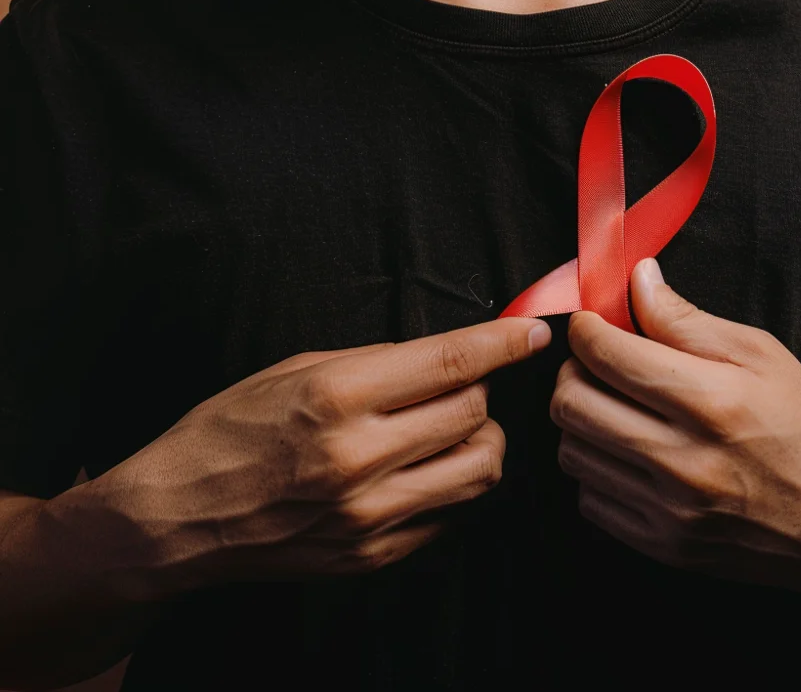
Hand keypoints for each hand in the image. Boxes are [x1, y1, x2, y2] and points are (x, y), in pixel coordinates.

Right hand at [95, 316, 551, 593]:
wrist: (179, 516)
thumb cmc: (231, 428)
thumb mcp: (298, 369)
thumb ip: (379, 363)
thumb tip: (449, 357)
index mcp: (338, 396)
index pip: (451, 362)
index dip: (504, 342)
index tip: (533, 331)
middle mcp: (359, 458)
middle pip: (474, 413)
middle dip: (481, 388)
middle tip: (459, 382)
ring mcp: (369, 515)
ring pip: (481, 469)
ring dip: (481, 438)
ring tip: (451, 428)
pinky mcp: (373, 556)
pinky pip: (450, 514)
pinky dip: (451, 483)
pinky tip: (421, 469)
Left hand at [550, 257, 800, 597]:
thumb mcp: (762, 355)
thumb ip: (686, 318)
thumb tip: (637, 279)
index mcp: (711, 402)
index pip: (605, 355)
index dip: (585, 329)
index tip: (592, 324)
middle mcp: (683, 461)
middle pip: (571, 402)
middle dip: (573, 370)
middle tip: (597, 363)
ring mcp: (668, 510)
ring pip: (570, 449)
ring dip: (582, 418)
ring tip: (615, 407)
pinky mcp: (660, 545)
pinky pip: (588, 495)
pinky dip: (597, 467)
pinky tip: (629, 452)